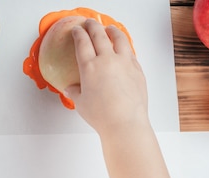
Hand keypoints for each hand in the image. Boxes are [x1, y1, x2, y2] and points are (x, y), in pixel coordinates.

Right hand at [65, 19, 149, 136]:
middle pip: (99, 35)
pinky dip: (125, 47)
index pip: (82, 42)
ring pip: (119, 39)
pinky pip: (131, 52)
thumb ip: (75, 92)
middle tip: (90, 23)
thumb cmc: (103, 116)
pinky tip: (124, 48)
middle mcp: (107, 60)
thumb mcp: (81, 104)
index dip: (79, 34)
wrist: (125, 123)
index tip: (77, 31)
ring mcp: (124, 63)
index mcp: (90, 67)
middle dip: (92, 26)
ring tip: (110, 29)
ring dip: (112, 31)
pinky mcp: (137, 70)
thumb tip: (71, 89)